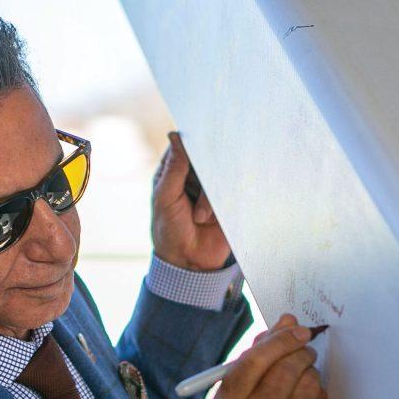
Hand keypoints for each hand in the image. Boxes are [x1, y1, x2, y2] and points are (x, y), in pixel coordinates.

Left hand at [151, 131, 231, 270]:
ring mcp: (211, 188)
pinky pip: (233, 189)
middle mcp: (193, 176)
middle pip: (206, 157)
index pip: (184, 146)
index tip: (199, 145)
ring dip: (209, 198)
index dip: (192, 144)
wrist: (190, 263)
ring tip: (200, 219)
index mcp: (173, 172)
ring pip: (219, 174)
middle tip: (199, 191)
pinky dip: (222, 203)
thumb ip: (174, 168)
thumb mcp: (166, 198)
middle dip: (203, 175)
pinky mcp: (228, 200)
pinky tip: (213, 218)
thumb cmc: (170, 231)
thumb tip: (176, 135)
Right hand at [209, 314, 328, 398]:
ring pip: (308, 387)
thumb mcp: (244, 395)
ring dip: (313, 374)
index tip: (298, 331)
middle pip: (283, 372)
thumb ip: (261, 354)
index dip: (279, 341)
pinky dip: (321, 397)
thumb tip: (287, 320)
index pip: (252, 362)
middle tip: (307, 350)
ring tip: (308, 377)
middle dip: (301, 354)